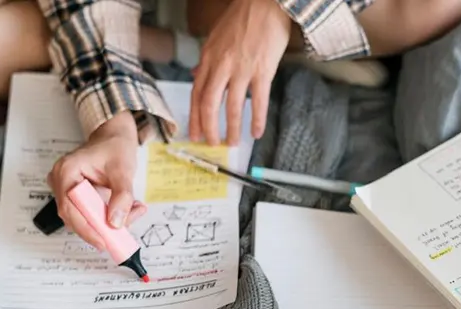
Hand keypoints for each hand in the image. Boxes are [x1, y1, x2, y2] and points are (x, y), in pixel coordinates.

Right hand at [47, 111, 146, 249]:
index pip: (70, 209)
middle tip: (123, 235)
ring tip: (132, 212)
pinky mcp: (76, 195)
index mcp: (66, 171)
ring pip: (83, 218)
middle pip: (75, 217)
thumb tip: (116, 222)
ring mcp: (66, 189)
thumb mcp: (123, 169)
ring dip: (107, 222)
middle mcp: (61, 181)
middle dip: (100, 228)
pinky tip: (126, 210)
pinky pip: (89, 213)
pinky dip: (107, 216)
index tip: (104, 241)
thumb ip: (122, 196)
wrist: (114, 137)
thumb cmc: (114, 147)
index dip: (87, 229)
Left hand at [189, 0, 290, 145]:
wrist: (265, 3)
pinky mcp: (263, 70)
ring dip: (232, 128)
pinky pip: (258, 101)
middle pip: (210, 104)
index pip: (197, 93)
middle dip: (209, 128)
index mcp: (209, 58)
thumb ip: (207, 59)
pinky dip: (257, 119)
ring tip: (233, 142)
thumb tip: (197, 74)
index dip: (195, 117)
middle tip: (212, 143)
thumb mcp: (216, 36)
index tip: (195, 133)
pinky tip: (257, 132)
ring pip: (233, 107)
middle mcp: (222, 66)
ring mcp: (242, 69)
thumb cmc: (243, 17)